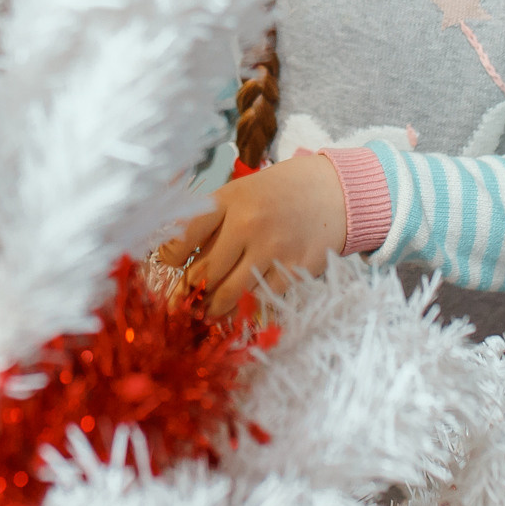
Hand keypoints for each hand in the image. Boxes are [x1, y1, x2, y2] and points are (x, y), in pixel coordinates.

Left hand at [157, 152, 345, 317]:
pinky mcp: (295, 269)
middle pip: (206, 271)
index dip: (171, 255)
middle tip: (183, 304)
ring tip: (208, 314)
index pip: (187, 232)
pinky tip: (240, 312)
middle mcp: (249, 223)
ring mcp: (274, 249)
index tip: (170, 264)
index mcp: (230, 200)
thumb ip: (210, 221)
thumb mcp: (240, 193)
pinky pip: (261, 301)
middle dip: (190, 293)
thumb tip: (176, 258)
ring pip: (231, 293)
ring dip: (214, 309)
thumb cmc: (277, 194)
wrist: (334, 192)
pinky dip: (247, 311)